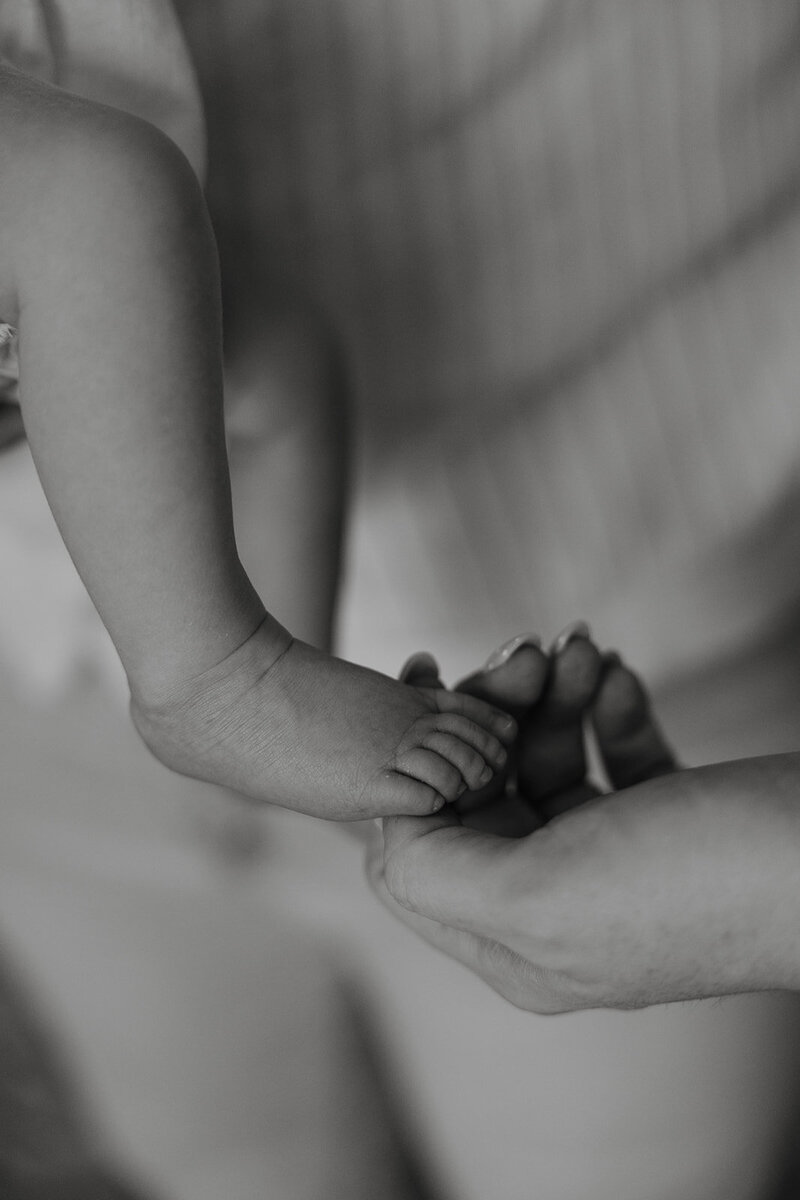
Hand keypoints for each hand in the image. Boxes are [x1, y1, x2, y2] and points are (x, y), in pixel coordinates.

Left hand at [370, 647, 799, 1010]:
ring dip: (555, 694)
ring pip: (546, 762)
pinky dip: (611, 705)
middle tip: (523, 651)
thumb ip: (436, 871)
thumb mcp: (541, 896)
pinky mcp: (673, 820)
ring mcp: (619, 863)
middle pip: (483, 794)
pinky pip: (613, 749)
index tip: (426, 678)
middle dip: (493, 710)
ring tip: (583, 645)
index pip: (416, 850)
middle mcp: (559, 908)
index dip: (412, 763)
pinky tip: (624, 673)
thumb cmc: (700, 883)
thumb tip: (383, 830)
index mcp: (515, 942)